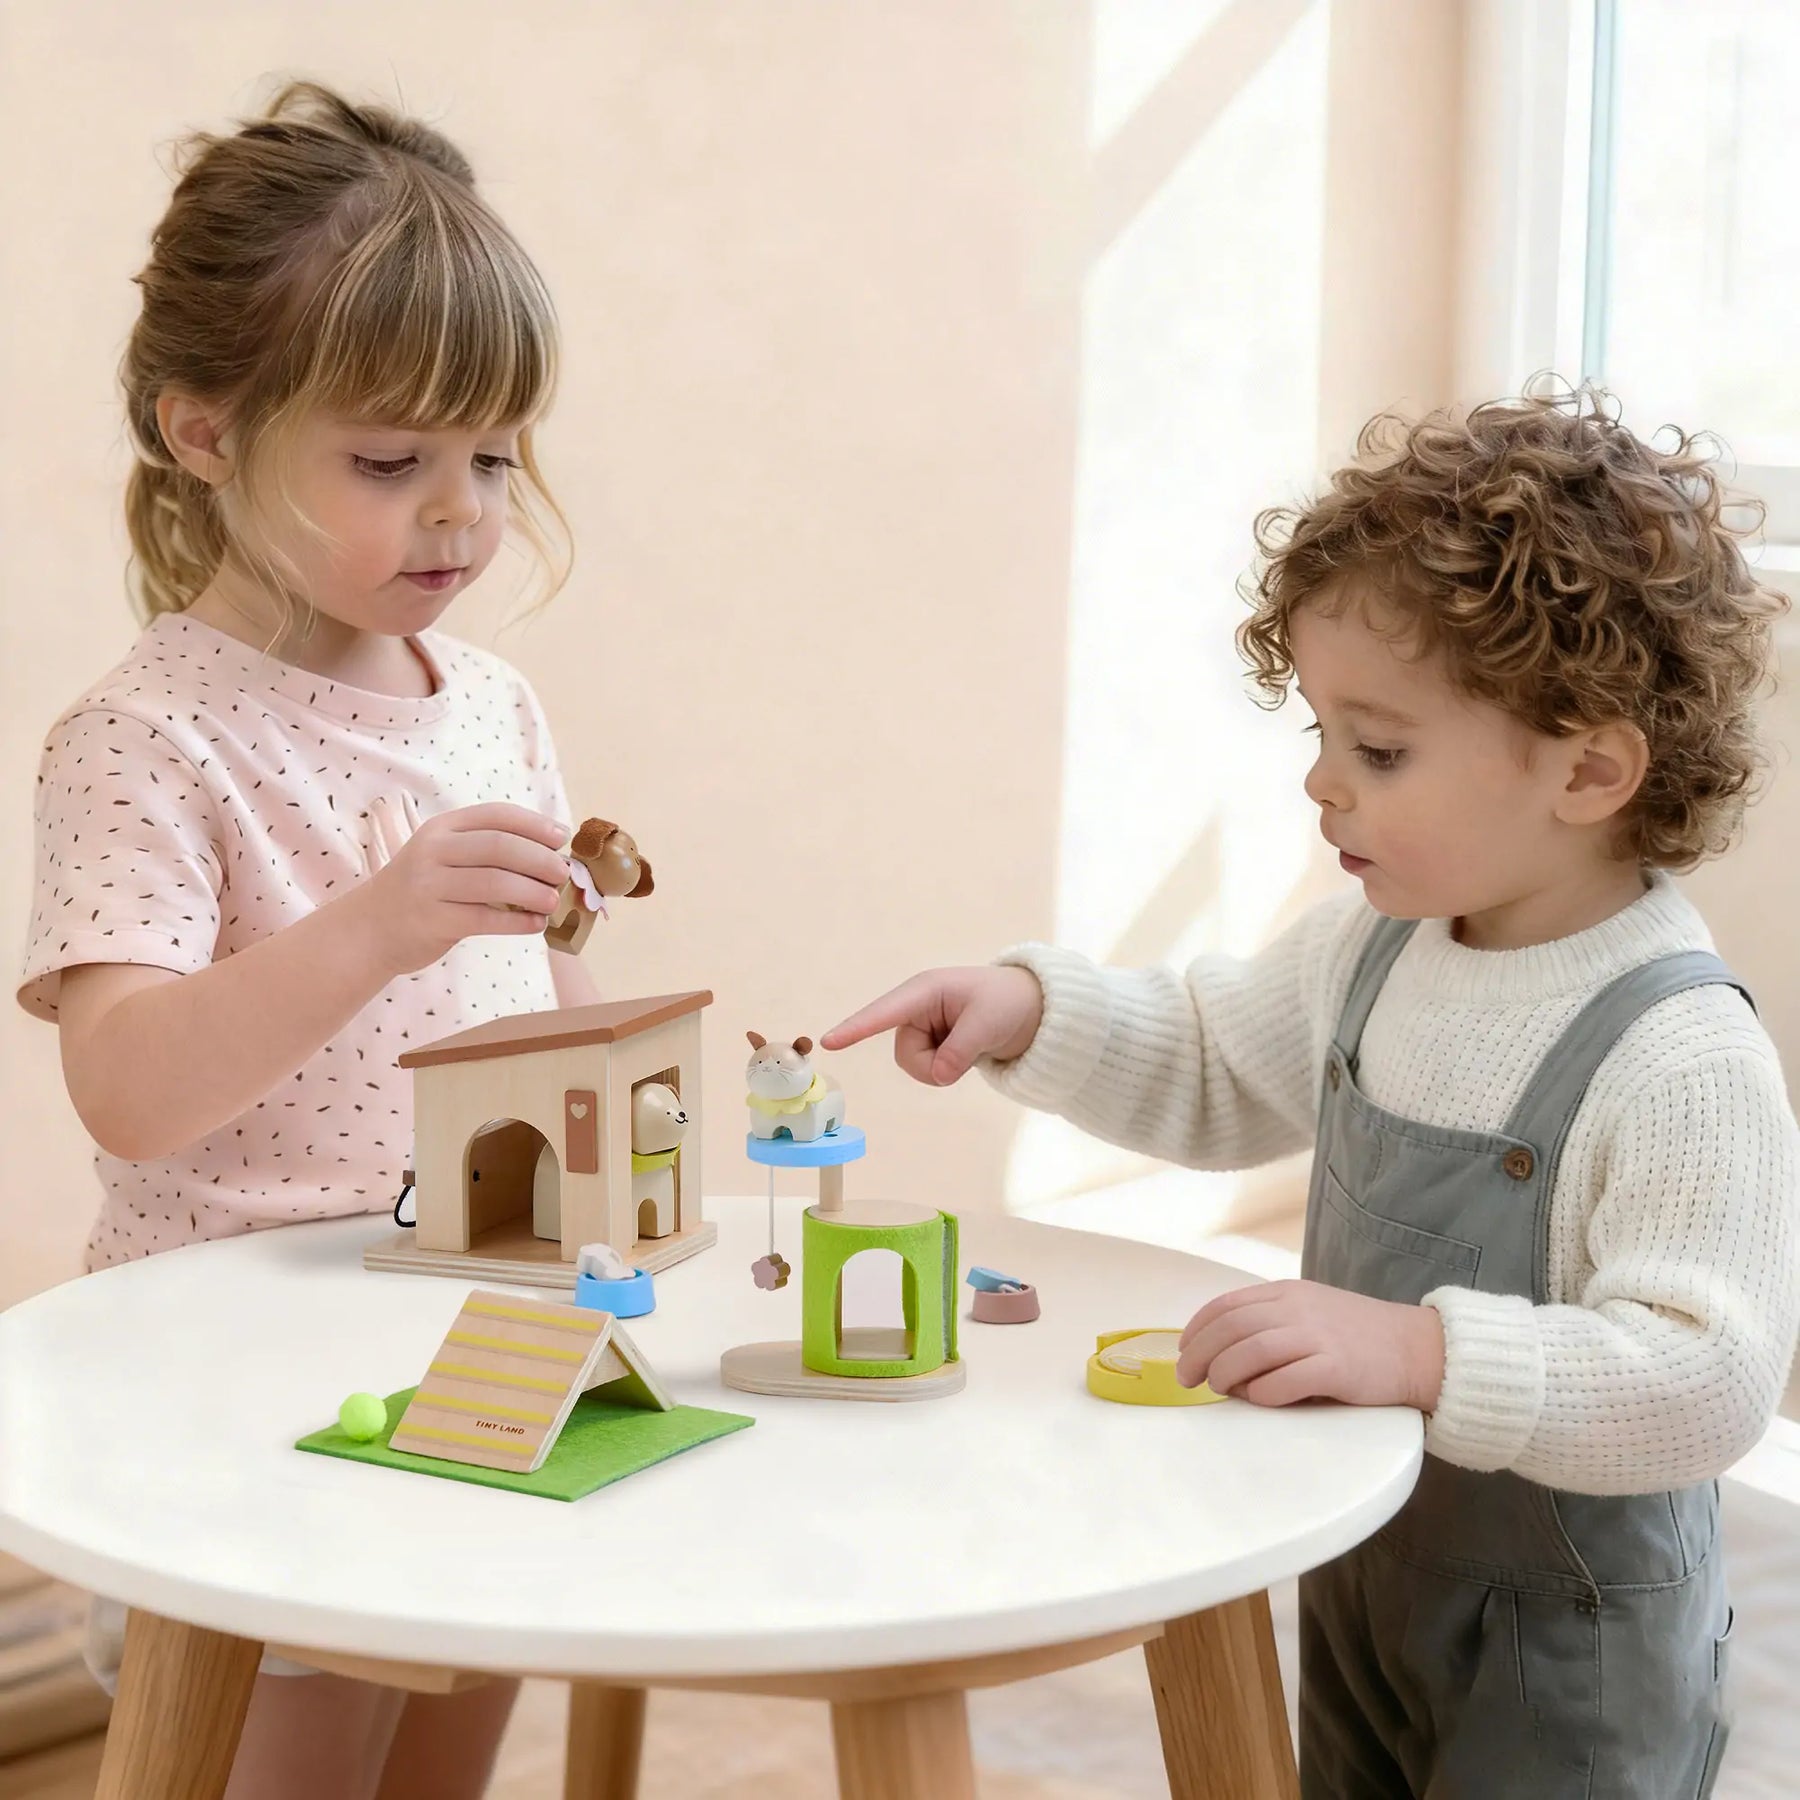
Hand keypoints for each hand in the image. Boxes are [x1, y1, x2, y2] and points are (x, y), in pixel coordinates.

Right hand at [346, 802, 571, 976]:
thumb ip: (487, 850)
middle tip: (563, 874)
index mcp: (443, 828)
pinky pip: (485, 918)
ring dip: (533, 892)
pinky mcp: (432, 920)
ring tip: (554, 901)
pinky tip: (536, 925)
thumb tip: (553, 853)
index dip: (534, 824)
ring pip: (495, 882)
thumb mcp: (445, 857)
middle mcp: (433, 850)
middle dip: (540, 859)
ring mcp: (429, 885)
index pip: (496, 815)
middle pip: (499, 847)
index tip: (562, 838)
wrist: (371, 928)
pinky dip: (517, 922)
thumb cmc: (424, 890)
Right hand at [821, 966, 1044, 1084]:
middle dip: (933, 1065)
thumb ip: (960, 1051)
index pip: (884, 1013)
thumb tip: (938, 1075)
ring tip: (971, 1049)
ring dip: (942, 1068)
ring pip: (914, 1065)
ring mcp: (924, 1026)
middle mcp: (917, 1007)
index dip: (856, 1028)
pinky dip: (948, 1069)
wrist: (1032, 1009)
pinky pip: (928, 1068)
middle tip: (967, 1054)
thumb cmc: (1008, 1002)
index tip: (828, 1042)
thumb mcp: (988, 1024)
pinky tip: (967, 1052)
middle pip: (905, 1053)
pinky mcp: (932, 1042)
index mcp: (925, 991)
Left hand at [1175, 1280, 1444, 1412]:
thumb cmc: (1356, 1335)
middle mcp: (1298, 1309)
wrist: (1416, 1347)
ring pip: (1251, 1351)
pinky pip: (1286, 1381)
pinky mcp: (1337, 1368)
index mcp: (1286, 1292)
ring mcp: (1318, 1336)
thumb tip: (1222, 1353)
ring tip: (1218, 1389)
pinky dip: (1263, 1393)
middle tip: (1188, 1379)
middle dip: (1199, 1354)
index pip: (1226, 1305)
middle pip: (1231, 1328)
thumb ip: (1270, 1322)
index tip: (1182, 1352)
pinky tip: (1258, 1399)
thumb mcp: (1310, 1311)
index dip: (1196, 1330)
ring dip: (1225, 1373)